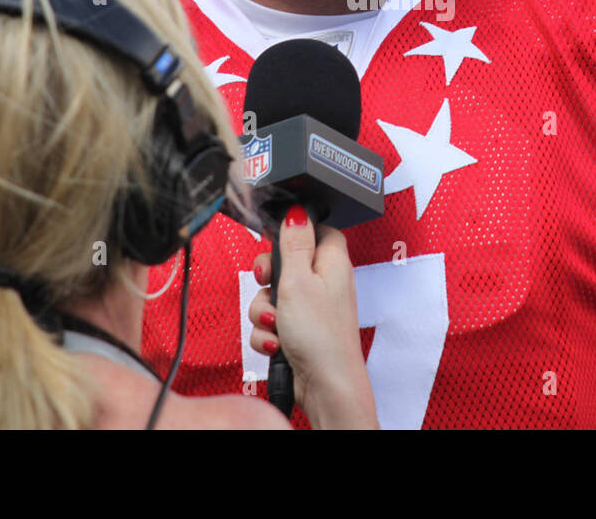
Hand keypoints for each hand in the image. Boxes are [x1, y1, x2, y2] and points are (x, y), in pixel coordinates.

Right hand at [248, 206, 377, 428]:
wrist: (324, 385)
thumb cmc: (320, 336)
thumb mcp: (298, 280)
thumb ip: (293, 243)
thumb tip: (296, 211)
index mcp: (331, 260)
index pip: (312, 229)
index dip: (290, 234)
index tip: (274, 246)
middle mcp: (323, 281)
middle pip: (284, 262)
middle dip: (267, 280)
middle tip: (271, 286)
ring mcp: (310, 307)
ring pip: (271, 295)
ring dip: (264, 312)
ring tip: (278, 325)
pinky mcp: (297, 330)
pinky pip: (271, 321)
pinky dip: (268, 332)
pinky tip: (278, 342)